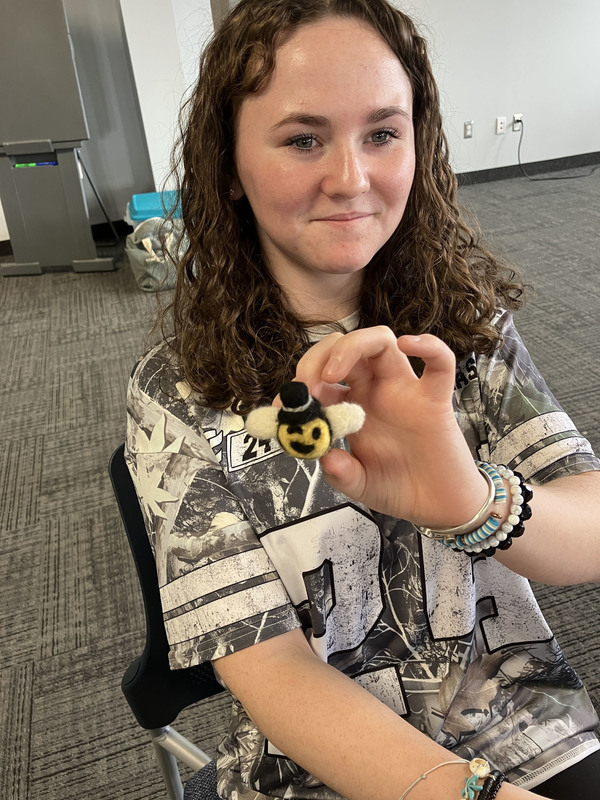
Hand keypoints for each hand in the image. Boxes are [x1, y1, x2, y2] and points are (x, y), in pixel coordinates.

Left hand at [295, 326, 487, 524]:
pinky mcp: (435, 400)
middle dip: (317, 359)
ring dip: (351, 346)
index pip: (321, 378)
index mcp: (352, 405)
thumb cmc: (398, 487)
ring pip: (381, 342)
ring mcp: (406, 391)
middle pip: (346, 348)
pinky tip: (408, 343)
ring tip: (330, 374)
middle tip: (304, 387)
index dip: (298, 386)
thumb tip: (326, 458)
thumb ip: (341, 474)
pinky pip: (440, 364)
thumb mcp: (359, 485)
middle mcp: (376, 390)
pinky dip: (428, 346)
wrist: (436, 505)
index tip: (282, 408)